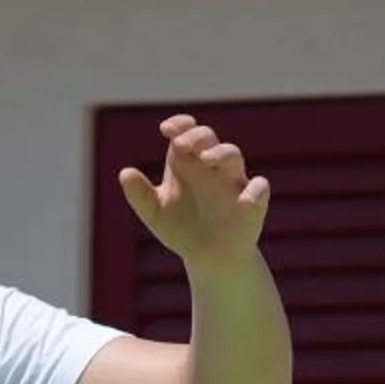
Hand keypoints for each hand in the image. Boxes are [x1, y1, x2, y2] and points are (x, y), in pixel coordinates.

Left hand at [118, 115, 269, 268]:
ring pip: (233, 155)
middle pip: (209, 138)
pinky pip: (259, 188)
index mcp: (187, 163)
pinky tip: (245, 200)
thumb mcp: (155, 214)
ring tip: (207, 159)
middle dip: (197, 137)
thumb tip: (125, 173)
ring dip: (221, 153)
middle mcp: (211, 167)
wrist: (209, 259)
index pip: (186, 132)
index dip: (180, 124)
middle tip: (181, 144)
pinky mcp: (253, 203)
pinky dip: (255, 191)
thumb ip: (140, 195)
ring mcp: (233, 182)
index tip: (166, 129)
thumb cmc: (181, 229)